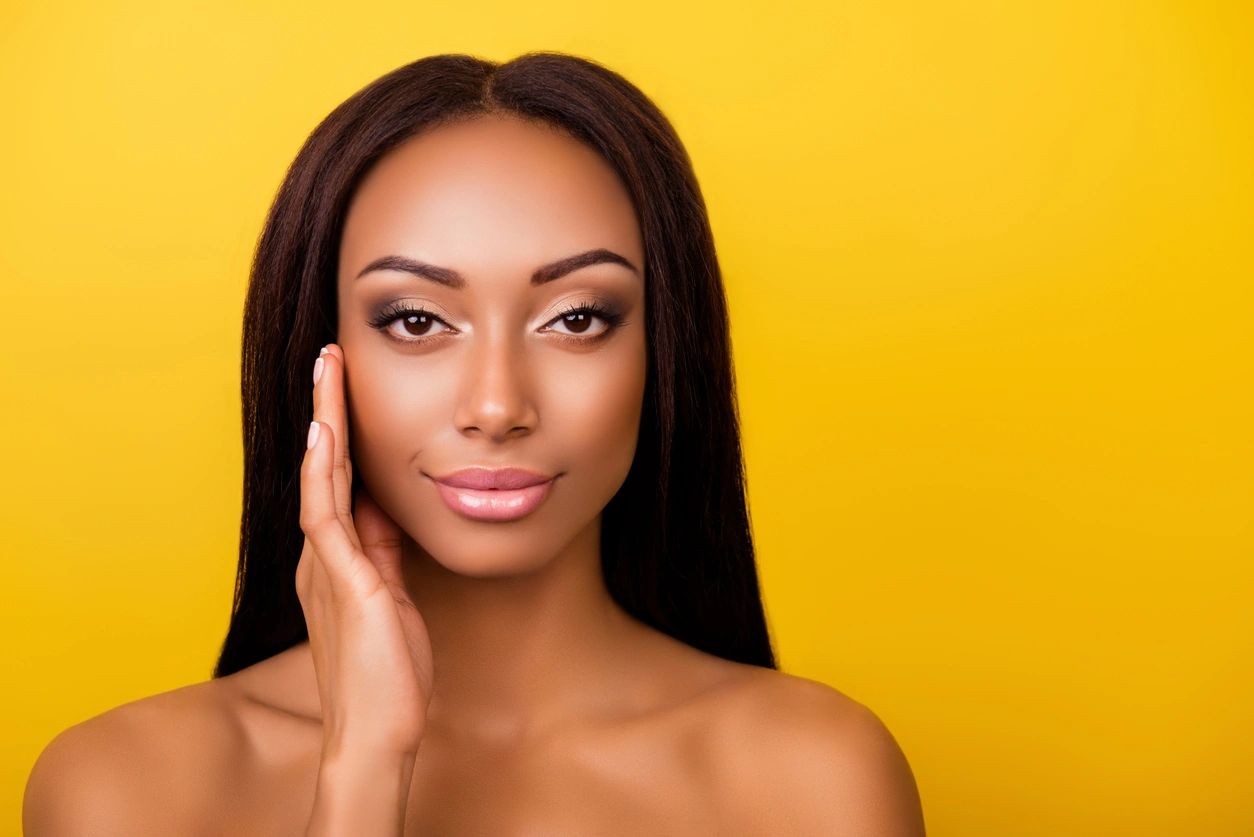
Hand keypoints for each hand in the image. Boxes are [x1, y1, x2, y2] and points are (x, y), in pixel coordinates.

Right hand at [296, 343, 433, 757]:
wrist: (376, 733)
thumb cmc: (388, 673)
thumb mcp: (393, 598)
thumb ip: (384, 554)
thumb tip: (387, 512)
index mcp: (337, 561)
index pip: (337, 481)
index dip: (341, 433)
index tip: (347, 389)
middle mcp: (323, 557)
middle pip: (323, 468)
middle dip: (327, 410)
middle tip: (330, 356)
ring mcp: (328, 569)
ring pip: (320, 479)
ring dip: (324, 421)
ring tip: (327, 370)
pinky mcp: (344, 584)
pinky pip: (325, 518)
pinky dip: (322, 474)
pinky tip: (323, 436)